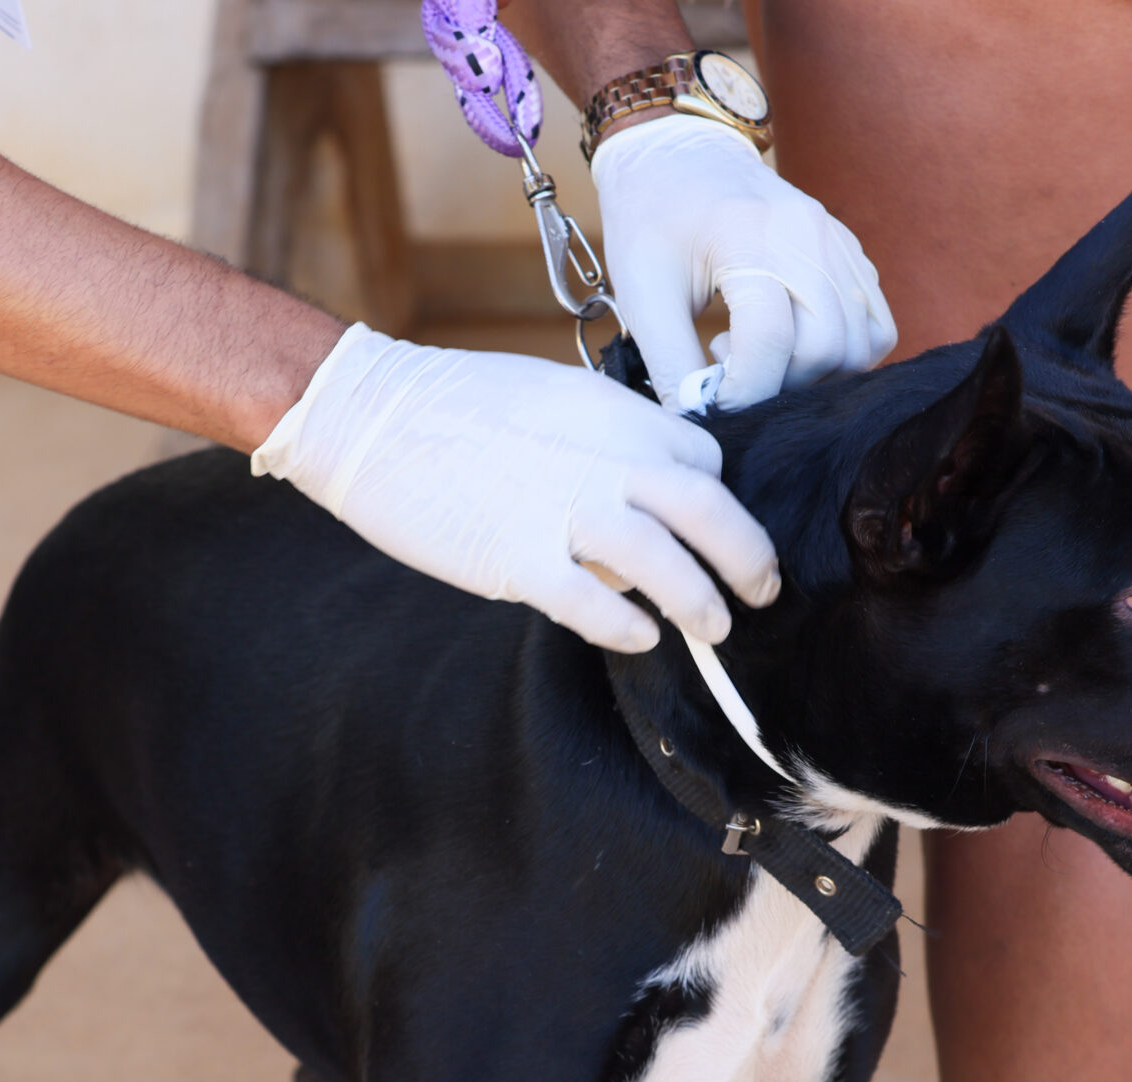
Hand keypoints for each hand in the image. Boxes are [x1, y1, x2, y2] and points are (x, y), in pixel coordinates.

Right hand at [252, 325, 778, 652]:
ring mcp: (565, 510)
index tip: (715, 532)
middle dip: (750, 558)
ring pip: (668, 565)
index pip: (703, 463)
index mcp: (614, 413)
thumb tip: (639, 490)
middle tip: (763, 590)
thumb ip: (605, 437)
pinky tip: (639, 637)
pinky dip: (629, 628)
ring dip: (702, 604)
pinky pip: (597, 607)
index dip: (720, 502)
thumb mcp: (551, 394)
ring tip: (714, 627)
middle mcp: (604, 458)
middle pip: (711, 511)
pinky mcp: (520, 559)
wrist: (369, 414)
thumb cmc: (452, 403)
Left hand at [590, 115, 895, 409]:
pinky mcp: (851, 254)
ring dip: (814, 373)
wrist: (680, 155)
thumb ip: (671, 362)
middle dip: (781, 384)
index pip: (771, 339)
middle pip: (828, 346)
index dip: (743, 393)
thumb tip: (698, 424)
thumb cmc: (652, 220)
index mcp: (749, 236)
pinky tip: (791, 342)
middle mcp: (807, 234)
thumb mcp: (642, 291)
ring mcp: (838, 242)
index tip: (713, 404)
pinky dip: (843, 353)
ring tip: (760, 351)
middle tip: (733, 367)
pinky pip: (875, 324)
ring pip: (861, 342)